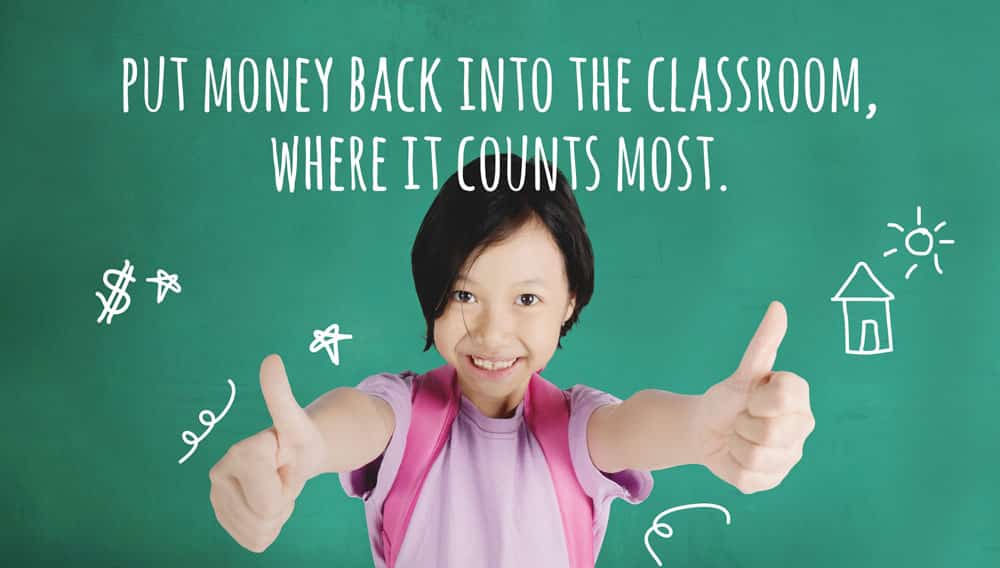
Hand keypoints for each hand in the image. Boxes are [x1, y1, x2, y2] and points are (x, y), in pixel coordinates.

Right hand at [208, 354, 328, 551]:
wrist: (292, 456)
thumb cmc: (297, 438)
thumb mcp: (297, 420)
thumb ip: (281, 394)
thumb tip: (271, 359)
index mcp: (238, 454)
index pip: (271, 501)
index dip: (288, 488)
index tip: (284, 464)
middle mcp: (218, 475)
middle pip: (264, 519)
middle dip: (283, 504)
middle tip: (282, 478)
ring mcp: (216, 499)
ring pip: (259, 534)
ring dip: (277, 516)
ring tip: (276, 487)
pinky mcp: (221, 517)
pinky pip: (254, 542)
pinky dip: (268, 528)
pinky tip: (267, 502)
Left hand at [692, 301, 815, 493]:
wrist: (705, 428)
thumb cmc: (728, 397)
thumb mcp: (743, 373)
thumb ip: (764, 343)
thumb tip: (778, 306)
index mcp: (800, 399)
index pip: (784, 397)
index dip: (757, 397)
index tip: (751, 396)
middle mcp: (802, 429)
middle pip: (771, 433)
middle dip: (744, 423)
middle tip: (741, 419)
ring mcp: (789, 458)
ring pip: (757, 457)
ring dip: (736, 445)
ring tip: (738, 436)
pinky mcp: (771, 482)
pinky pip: (747, 478)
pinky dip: (731, 466)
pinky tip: (735, 456)